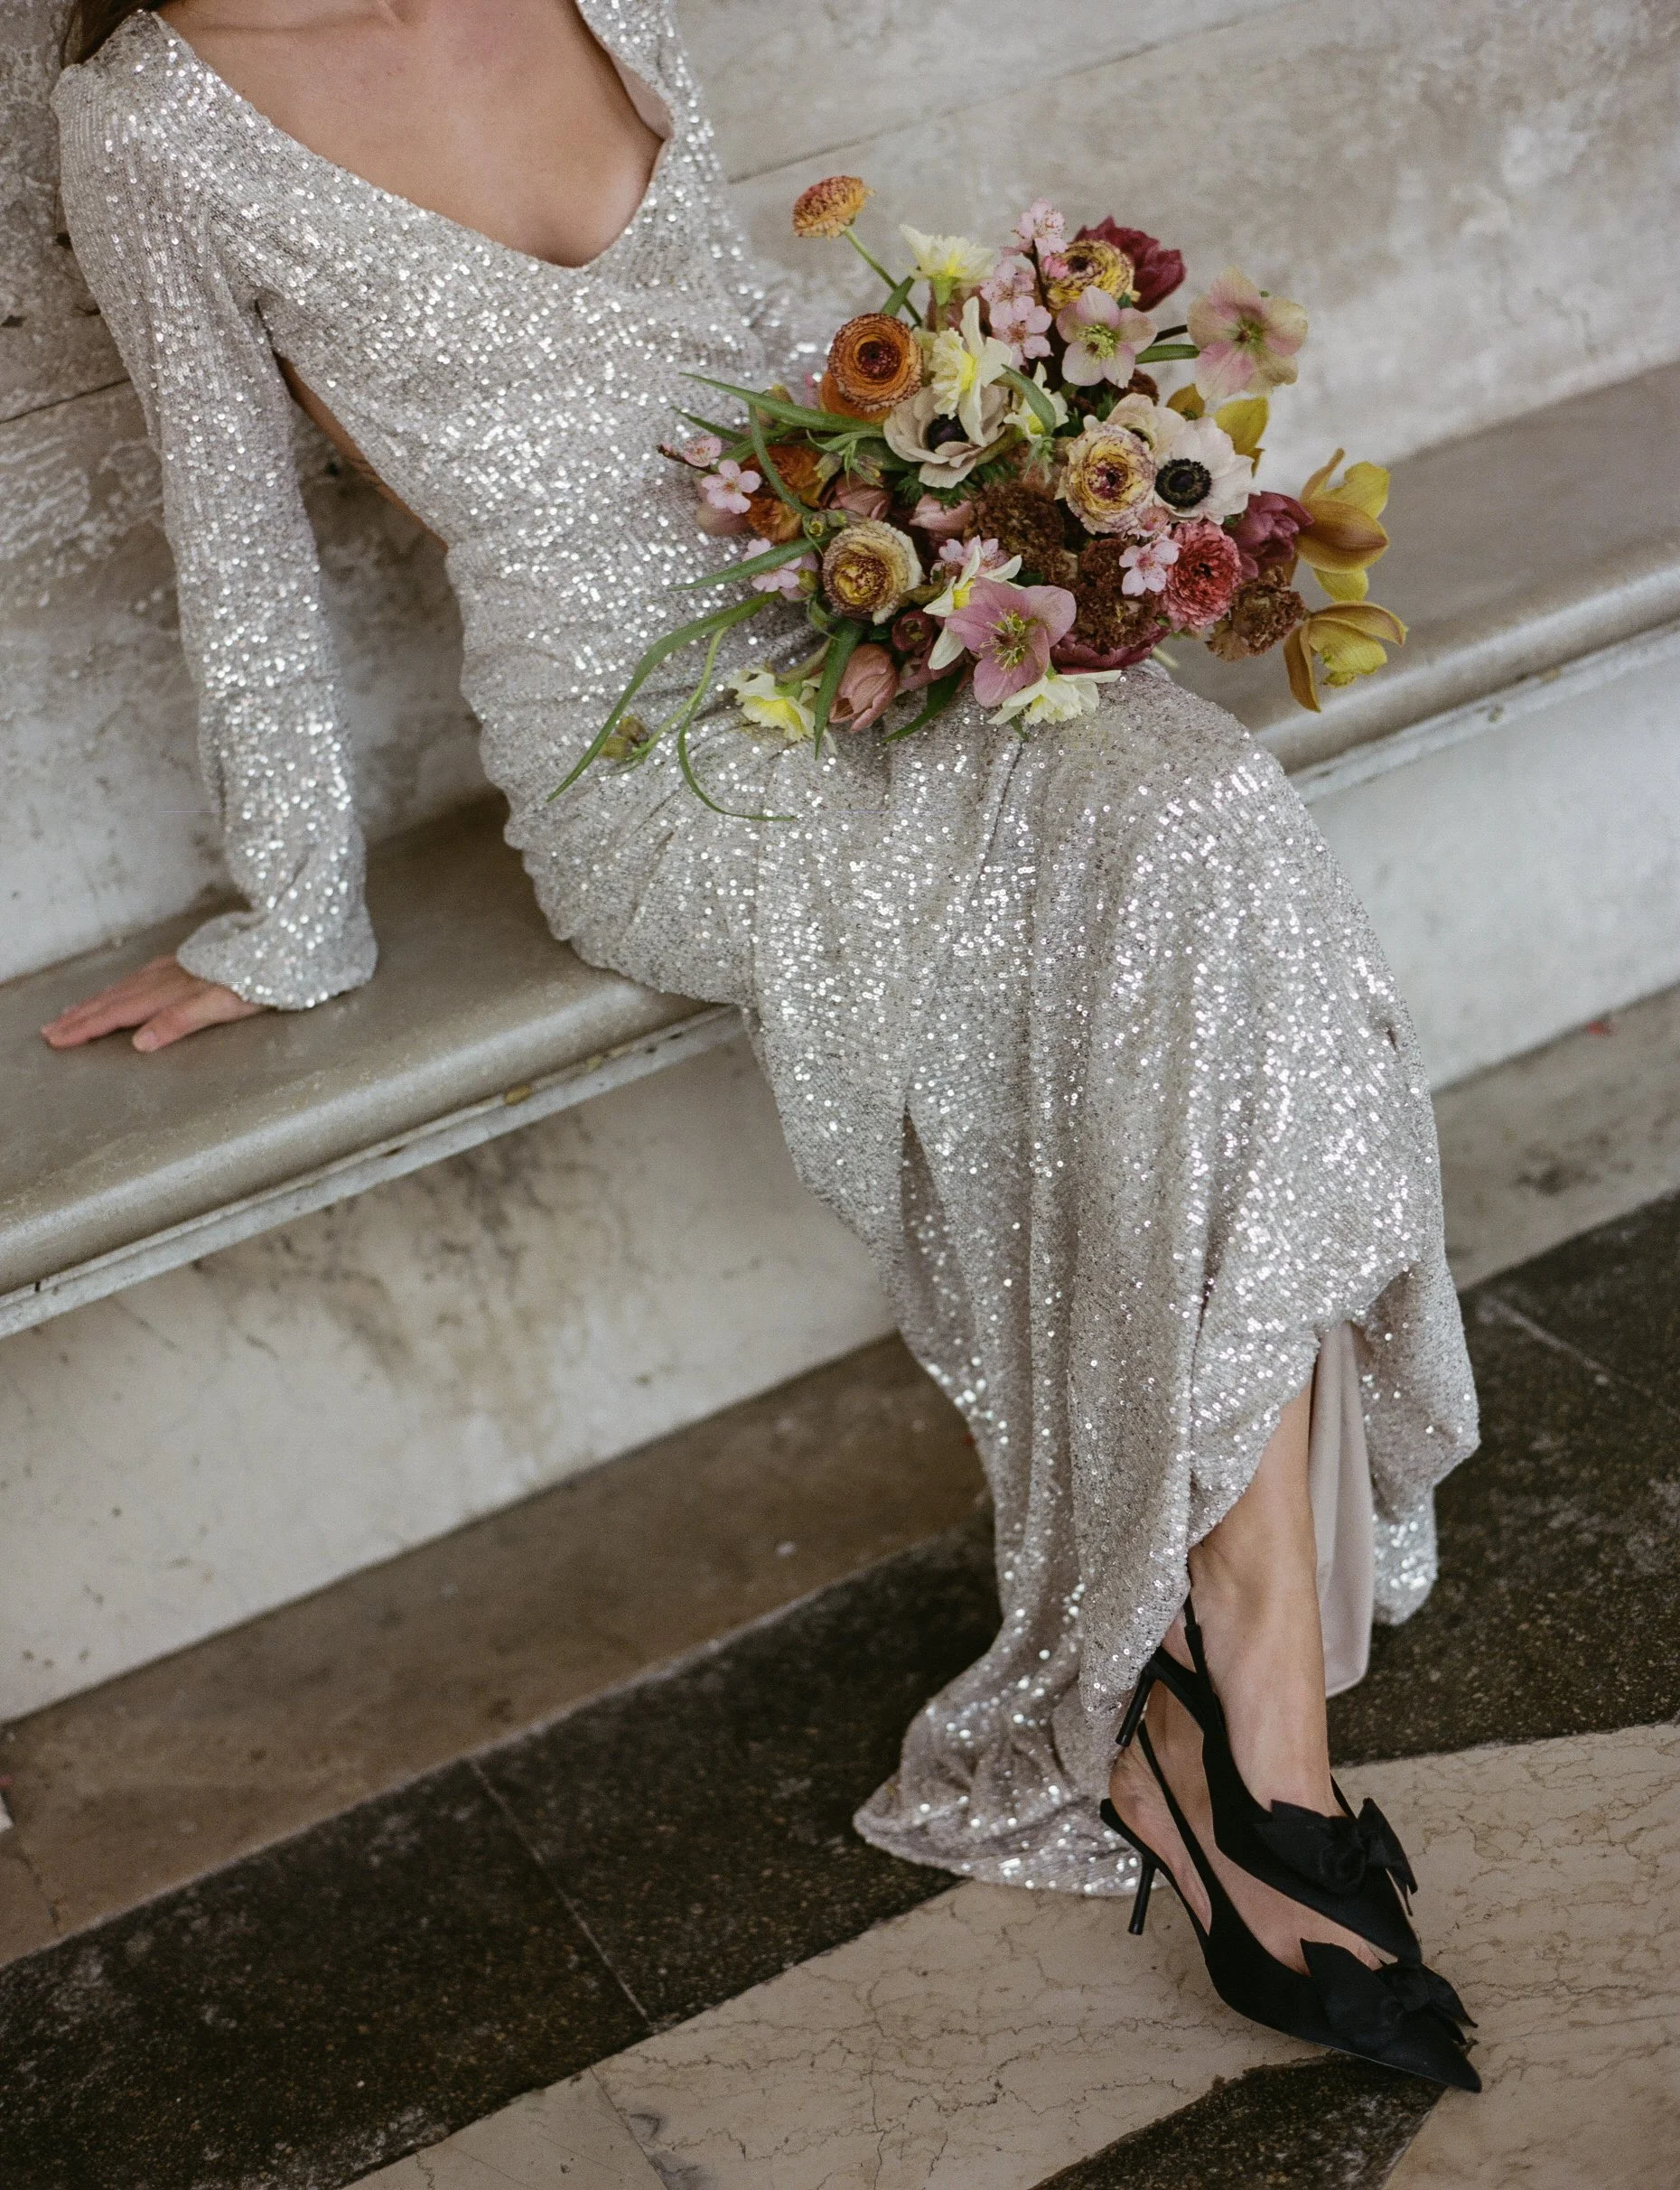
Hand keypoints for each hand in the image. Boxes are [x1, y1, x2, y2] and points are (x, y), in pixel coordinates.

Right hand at [40, 955, 266, 1053]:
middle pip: (117, 1000)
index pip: (122, 1013)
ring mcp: (180, 966)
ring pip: (128, 986)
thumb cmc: (266, 977)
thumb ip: (183, 1020)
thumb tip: (140, 1041)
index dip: (88, 1027)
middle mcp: (171, 976)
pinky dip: (124, 986)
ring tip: (72, 1012)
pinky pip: (145, 975)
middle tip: (50, 1031)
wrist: (289, 939)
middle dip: (82, 1017)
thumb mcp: (228, 1004)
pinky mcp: (193, 960)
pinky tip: (120, 988)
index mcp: (175, 991)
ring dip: (97, 1001)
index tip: (59, 1038)